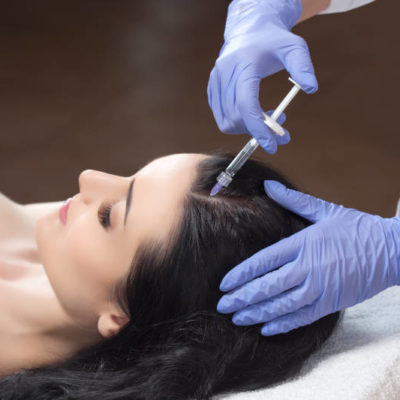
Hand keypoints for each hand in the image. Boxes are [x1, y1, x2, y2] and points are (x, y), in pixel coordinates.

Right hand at [207, 0, 317, 153]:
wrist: (249, 29)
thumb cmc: (273, 40)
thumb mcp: (295, 47)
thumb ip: (303, 67)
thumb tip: (311, 88)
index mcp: (243, 64)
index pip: (247, 105)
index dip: (258, 129)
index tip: (272, 146)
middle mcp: (224, 74)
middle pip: (236, 117)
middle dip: (257, 132)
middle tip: (280, 134)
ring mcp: (215, 82)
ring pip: (226, 121)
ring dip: (247, 128)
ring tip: (267, 120)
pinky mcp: (212, 89)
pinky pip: (221, 117)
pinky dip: (238, 123)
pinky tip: (254, 114)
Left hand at [217, 180, 399, 335]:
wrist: (393, 250)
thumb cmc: (357, 228)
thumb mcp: (324, 211)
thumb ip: (293, 200)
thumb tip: (268, 186)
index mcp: (301, 244)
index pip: (263, 262)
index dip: (241, 274)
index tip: (224, 283)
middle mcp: (307, 268)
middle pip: (267, 286)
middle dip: (242, 298)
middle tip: (222, 305)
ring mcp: (319, 288)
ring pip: (281, 306)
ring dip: (257, 313)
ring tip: (238, 319)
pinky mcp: (331, 304)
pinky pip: (302, 318)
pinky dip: (283, 324)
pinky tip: (266, 328)